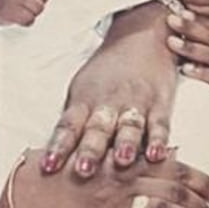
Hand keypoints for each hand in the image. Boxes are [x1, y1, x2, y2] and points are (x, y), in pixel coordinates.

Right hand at [0, 147, 208, 207]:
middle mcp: (122, 179)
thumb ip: (132, 158)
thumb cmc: (61, 180)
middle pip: (175, 188)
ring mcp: (112, 204)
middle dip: (205, 205)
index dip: (202, 180)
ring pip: (162, 207)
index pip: (174, 167)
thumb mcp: (98, 160)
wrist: (24, 198)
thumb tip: (169, 157)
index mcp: (124, 162)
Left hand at [40, 0, 176, 177]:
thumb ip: (73, 120)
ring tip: (122, 161)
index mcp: (84, 101)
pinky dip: (158, 139)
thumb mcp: (82, 89)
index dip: (58, 146)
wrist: (141, 37)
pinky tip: (155, 154)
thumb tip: (56, 155)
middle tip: (83, 170)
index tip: (49, 166)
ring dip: (125, 144)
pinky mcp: (159, 103)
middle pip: (97, 129)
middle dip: (90, 150)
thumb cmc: (107, 72)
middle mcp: (108, 103)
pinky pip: (159, 124)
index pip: (68, 126)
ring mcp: (135, 103)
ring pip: (129, 126)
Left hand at [167, 8, 208, 112]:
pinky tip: (186, 69)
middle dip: (190, 26)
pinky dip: (200, 72)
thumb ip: (192, 39)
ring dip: (190, 47)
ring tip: (172, 42)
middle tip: (172, 20)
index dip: (196, 17)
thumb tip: (170, 22)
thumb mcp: (203, 55)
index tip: (179, 11)